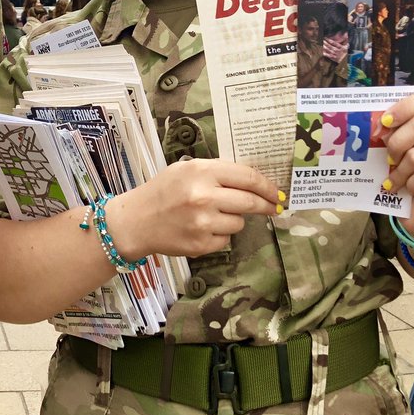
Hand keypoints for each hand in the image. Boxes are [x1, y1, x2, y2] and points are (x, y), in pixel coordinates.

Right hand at [110, 159, 280, 258]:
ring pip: (239, 223)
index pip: (247, 177)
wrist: (136, 221)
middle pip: (250, 202)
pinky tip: (201, 229)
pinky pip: (226, 240)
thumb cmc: (162, 191)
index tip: (277, 193)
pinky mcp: (201, 244)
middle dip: (265, 205)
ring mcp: (203, 222)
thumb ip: (216, 172)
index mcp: (201, 171)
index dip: (267, 186)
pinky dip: (219, 235)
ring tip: (212, 216)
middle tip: (273, 207)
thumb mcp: (185, 170)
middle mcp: (204, 196)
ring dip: (233, 220)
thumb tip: (252, 181)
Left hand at [322, 33, 348, 62]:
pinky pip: (329, 56)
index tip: (325, 38)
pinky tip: (322, 51)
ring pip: (330, 51)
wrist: (345, 60)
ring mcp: (336, 55)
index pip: (335, 43)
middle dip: (326, 43)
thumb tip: (346, 34)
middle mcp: (339, 51)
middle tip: (322, 40)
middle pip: (331, 47)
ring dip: (325, 48)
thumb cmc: (344, 51)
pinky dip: (326, 54)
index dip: (330, 40)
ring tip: (322, 44)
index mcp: (342, 48)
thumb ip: (346, 40)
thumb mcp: (347, 46)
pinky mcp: (333, 58)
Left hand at [378, 90, 413, 242]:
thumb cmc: (407, 177)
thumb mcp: (396, 152)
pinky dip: (410, 186)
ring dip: (399, 172)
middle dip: (395, 143)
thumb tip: (376, 126)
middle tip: (388, 159)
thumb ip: (391, 135)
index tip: (385, 121)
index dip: (405, 106)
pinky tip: (410, 190)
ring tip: (396, 180)